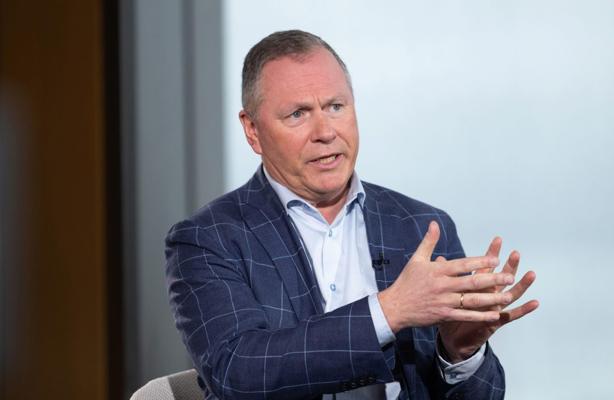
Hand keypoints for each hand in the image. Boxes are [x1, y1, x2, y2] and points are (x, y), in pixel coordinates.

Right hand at [378, 221, 514, 332]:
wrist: (395, 306)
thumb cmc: (407, 281)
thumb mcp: (416, 259)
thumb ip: (429, 241)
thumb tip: (434, 223)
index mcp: (437, 270)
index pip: (462, 264)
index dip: (480, 262)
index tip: (496, 259)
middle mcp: (442, 286)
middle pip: (471, 282)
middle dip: (492, 280)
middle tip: (509, 276)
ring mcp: (444, 301)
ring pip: (472, 300)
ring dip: (491, 298)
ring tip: (508, 296)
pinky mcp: (444, 315)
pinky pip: (465, 315)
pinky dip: (481, 315)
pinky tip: (494, 314)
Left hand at [438, 237, 538, 362]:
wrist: (451, 338)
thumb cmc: (449, 314)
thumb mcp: (446, 293)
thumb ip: (445, 276)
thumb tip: (439, 258)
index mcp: (475, 287)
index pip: (485, 267)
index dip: (491, 254)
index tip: (498, 239)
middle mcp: (487, 296)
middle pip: (500, 278)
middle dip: (508, 266)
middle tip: (516, 252)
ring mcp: (493, 308)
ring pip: (510, 294)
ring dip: (521, 284)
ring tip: (531, 273)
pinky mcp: (495, 321)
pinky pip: (511, 315)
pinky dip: (523, 309)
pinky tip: (535, 302)